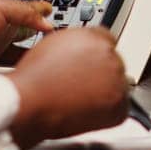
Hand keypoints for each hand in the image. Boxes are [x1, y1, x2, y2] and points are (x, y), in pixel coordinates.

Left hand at [0, 0, 51, 79]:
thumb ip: (25, 13)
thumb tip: (47, 21)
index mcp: (1, 12)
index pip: (27, 11)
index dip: (41, 13)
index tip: (55, 15)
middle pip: (25, 34)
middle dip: (41, 36)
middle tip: (59, 39)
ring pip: (19, 55)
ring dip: (32, 56)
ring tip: (50, 57)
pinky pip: (9, 72)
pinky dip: (19, 73)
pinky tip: (30, 72)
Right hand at [6, 27, 129, 148]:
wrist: (30, 102)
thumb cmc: (34, 79)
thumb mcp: (52, 45)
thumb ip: (75, 46)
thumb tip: (82, 54)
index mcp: (92, 36)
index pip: (105, 39)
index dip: (94, 54)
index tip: (90, 64)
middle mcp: (108, 54)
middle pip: (112, 62)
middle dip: (100, 73)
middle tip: (80, 85)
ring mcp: (116, 80)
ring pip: (117, 85)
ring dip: (105, 92)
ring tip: (79, 99)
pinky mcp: (119, 105)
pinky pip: (120, 108)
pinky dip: (108, 112)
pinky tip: (87, 110)